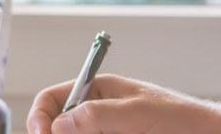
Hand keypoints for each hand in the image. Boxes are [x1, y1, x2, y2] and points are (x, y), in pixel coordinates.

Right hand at [27, 74, 219, 133]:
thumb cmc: (179, 119)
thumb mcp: (136, 114)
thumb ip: (97, 116)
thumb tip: (60, 122)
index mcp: (99, 91)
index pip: (54, 98)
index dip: (41, 115)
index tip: (43, 133)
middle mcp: (98, 112)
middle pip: (59, 126)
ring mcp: (106, 130)